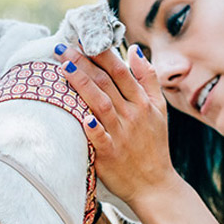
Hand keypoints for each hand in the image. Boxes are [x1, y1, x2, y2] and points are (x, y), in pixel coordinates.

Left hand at [57, 43, 181, 210]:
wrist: (155, 185)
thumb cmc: (154, 146)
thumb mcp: (160, 110)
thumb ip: (148, 79)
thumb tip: (135, 51)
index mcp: (143, 102)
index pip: (120, 70)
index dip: (101, 53)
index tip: (83, 39)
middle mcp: (132, 114)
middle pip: (106, 82)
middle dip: (84, 62)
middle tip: (63, 47)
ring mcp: (120, 134)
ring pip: (100, 103)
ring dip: (82, 84)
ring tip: (63, 68)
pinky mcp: (110, 154)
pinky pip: (99, 137)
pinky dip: (90, 126)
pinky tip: (79, 114)